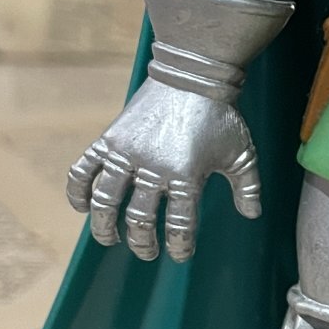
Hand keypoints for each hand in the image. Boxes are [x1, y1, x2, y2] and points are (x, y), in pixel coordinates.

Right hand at [66, 78, 260, 261]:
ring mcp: (128, 153)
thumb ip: (248, 186)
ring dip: (103, 226)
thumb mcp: (242, 153)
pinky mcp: (110, 139)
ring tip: (108, 239)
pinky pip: (83, 169)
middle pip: (139, 218)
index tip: (178, 254)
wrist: (193, 75)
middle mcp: (154, 168)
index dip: (178, 246)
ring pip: (106, 200)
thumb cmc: (220, 116)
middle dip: (142, 243)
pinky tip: (82, 207)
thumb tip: (252, 215)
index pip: (180, 224)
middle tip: (146, 252)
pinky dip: (77, 190)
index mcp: (187, 176)